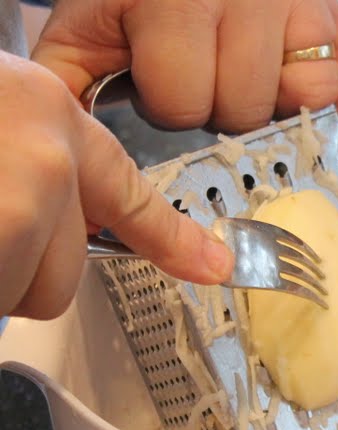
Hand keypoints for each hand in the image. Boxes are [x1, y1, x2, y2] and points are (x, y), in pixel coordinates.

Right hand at [0, 51, 232, 319]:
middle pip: (64, 275)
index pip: (131, 197)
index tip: (213, 265)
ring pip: (20, 296)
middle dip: (15, 268)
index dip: (175, 241)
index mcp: (47, 120)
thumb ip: (32, 165)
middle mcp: (43, 166)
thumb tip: (50, 215)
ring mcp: (11, 209)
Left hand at [32, 0, 337, 132]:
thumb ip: (73, 89)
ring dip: (279, 106)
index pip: (185, 100)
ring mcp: (302, 2)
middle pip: (250, 106)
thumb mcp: (85, 32)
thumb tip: (87, 183)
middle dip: (223, 112)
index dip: (171, 109)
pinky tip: (303, 94)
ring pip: (312, 93)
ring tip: (251, 86)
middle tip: (209, 90)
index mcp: (173, 0)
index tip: (163, 92)